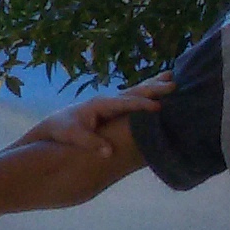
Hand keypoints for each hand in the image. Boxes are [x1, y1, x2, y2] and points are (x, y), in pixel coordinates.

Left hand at [23, 74, 165, 160]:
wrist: (54, 124)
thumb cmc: (62, 129)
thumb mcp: (72, 136)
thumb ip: (90, 143)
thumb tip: (108, 153)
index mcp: (101, 104)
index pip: (125, 103)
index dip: (141, 105)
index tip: (158, 107)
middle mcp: (109, 99)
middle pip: (135, 92)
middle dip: (154, 89)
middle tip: (175, 85)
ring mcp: (112, 101)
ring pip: (137, 90)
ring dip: (154, 84)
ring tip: (174, 77)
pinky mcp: (114, 106)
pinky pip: (135, 96)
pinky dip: (148, 90)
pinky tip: (161, 86)